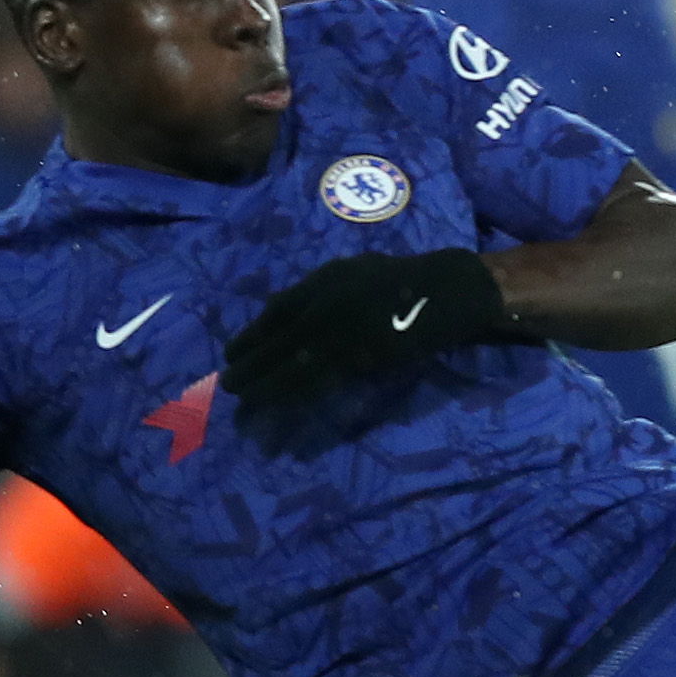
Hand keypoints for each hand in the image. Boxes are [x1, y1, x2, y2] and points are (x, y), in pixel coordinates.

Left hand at [220, 249, 511, 405]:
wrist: (447, 292)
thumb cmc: (400, 280)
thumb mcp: (351, 271)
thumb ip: (315, 289)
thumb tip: (276, 307)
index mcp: (324, 282)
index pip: (276, 313)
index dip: (251, 336)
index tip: (231, 354)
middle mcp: (329, 304)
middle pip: (279, 342)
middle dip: (252, 366)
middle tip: (228, 386)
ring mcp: (346, 332)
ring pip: (296, 365)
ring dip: (266, 386)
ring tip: (245, 403)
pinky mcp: (364, 357)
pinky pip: (323, 380)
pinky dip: (298, 394)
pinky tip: (282, 405)